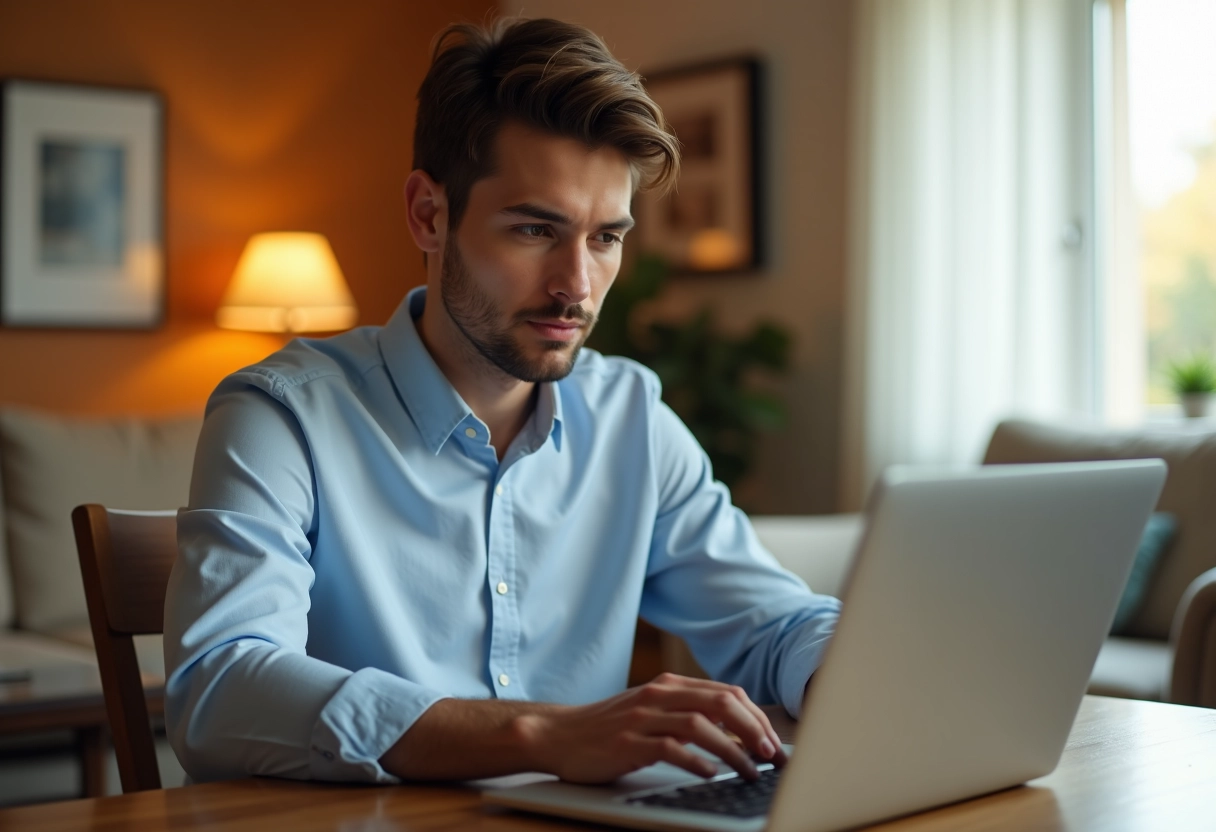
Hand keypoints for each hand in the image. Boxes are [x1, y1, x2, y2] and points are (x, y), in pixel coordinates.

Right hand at [515, 672, 786, 783]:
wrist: (558, 734)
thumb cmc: (608, 728)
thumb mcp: (651, 711)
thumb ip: (687, 712)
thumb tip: (735, 728)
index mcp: (669, 686)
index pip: (727, 694)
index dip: (756, 718)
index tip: (773, 742)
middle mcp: (659, 696)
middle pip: (720, 704)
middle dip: (753, 730)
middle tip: (771, 756)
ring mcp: (643, 718)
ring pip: (700, 726)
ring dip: (732, 750)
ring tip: (748, 771)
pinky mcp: (628, 743)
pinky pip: (670, 749)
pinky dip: (696, 761)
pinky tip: (711, 774)